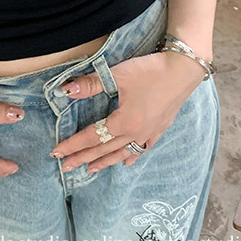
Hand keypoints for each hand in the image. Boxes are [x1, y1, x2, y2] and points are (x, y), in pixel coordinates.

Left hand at [50, 51, 205, 172]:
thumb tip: (65, 90)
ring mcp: (150, 133)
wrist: (184, 69)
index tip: (57, 152)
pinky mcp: (160, 128)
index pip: (92, 137)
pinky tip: (127, 162)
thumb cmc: (151, 71)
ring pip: (123, 153)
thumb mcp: (118, 75)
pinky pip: (142, 148)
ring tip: (91, 170)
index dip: (73, 144)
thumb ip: (91, 84)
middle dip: (83, 158)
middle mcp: (136, 133)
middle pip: (105, 149)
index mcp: (124, 122)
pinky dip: (132, 157)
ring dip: (105, 161)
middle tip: (65, 167)